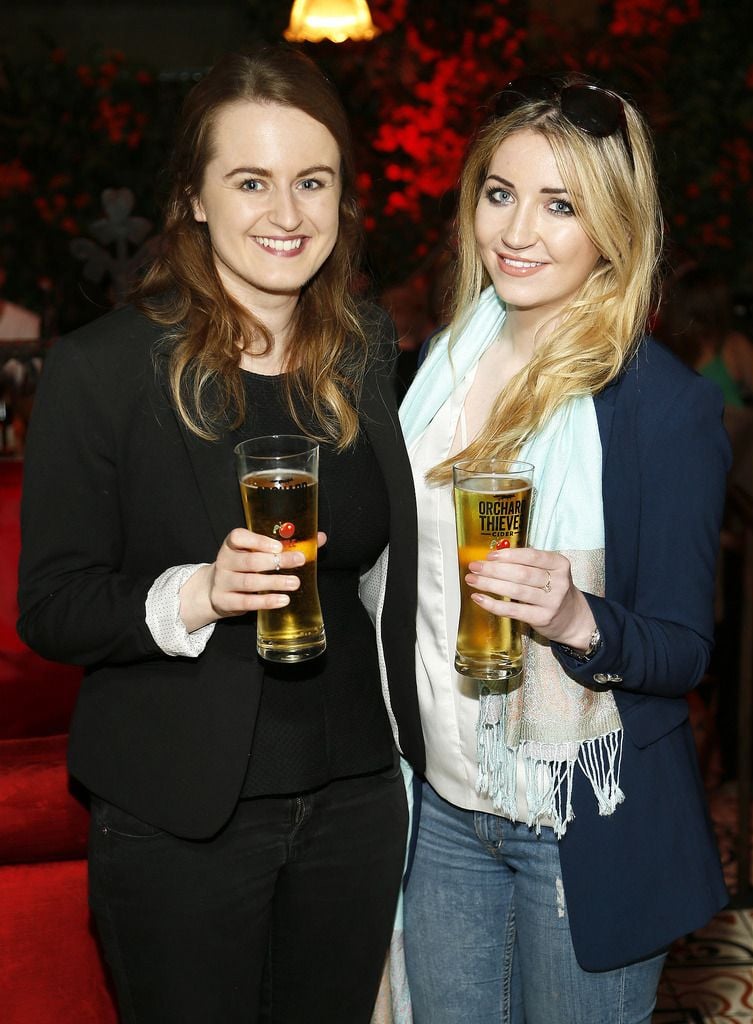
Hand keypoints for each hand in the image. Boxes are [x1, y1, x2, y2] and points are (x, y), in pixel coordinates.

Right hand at [179, 529, 326, 632]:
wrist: (213, 590)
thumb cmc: (242, 567)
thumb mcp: (256, 554)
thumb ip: (286, 546)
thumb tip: (319, 538)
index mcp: (232, 545)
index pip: (238, 537)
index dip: (258, 541)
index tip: (278, 546)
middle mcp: (225, 562)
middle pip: (250, 561)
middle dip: (276, 561)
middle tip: (299, 560)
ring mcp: (223, 582)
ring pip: (249, 582)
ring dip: (274, 582)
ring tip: (294, 583)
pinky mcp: (225, 601)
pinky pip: (247, 602)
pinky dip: (266, 601)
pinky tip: (282, 600)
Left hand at [465, 547, 595, 651]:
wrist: (573, 619)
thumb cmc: (553, 590)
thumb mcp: (549, 572)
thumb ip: (527, 563)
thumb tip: (492, 557)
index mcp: (560, 564)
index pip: (532, 556)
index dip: (509, 555)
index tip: (489, 556)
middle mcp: (559, 582)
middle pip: (521, 573)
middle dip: (494, 570)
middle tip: (475, 567)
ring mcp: (552, 602)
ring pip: (516, 590)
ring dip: (490, 584)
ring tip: (472, 580)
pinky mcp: (543, 618)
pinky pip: (513, 610)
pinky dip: (493, 604)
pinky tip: (479, 598)